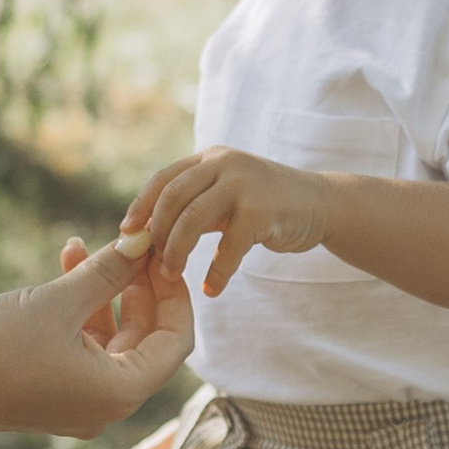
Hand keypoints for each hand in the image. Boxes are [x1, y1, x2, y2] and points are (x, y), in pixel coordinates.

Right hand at [0, 238, 192, 442]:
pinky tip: (65, 268)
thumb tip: (143, 242)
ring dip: (103, 293)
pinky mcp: (55, 395)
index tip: (162, 252)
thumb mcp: (59, 301)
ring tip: (84, 245)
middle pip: (146, 339)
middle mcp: (108, 406)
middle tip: (132, 242)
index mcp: (121, 391)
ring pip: (111, 340)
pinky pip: (84, 350)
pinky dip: (80, 314)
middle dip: (138, 287)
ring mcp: (81, 403)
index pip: (175, 339)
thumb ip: (108, 271)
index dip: (174, 291)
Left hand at [119, 146, 340, 294]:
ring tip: (173, 276)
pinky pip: (228, 247)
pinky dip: (217, 272)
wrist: (322, 204)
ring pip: (192, 220)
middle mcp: (224, 164)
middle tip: (152, 263)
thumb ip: (194, 203)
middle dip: (156, 234)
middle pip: (171, 198)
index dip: (140, 207)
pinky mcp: (262, 211)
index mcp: (210, 159)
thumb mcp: (226, 193)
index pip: (163, 179)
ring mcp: (244, 184)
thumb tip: (145, 232)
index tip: (126, 235)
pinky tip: (212, 290)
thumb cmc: (265, 205)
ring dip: (176, 252)